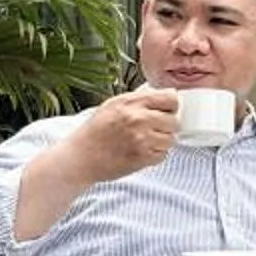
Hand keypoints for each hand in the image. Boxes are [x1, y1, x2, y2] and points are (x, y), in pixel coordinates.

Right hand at [61, 88, 182, 186]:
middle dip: (166, 126)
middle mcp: (139, 118)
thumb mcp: (114, 104)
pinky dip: (155, 155)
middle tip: (154, 129)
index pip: (170, 99)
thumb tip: (164, 98)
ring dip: (161, 142)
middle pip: (174, 121)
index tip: (166, 111)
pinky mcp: (142, 157)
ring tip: (146, 142)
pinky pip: (162, 155)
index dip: (171, 106)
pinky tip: (141, 151)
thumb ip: (138, 100)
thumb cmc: (95, 130)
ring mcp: (142, 139)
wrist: (80, 156)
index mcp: (132, 102)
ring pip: (171, 139)